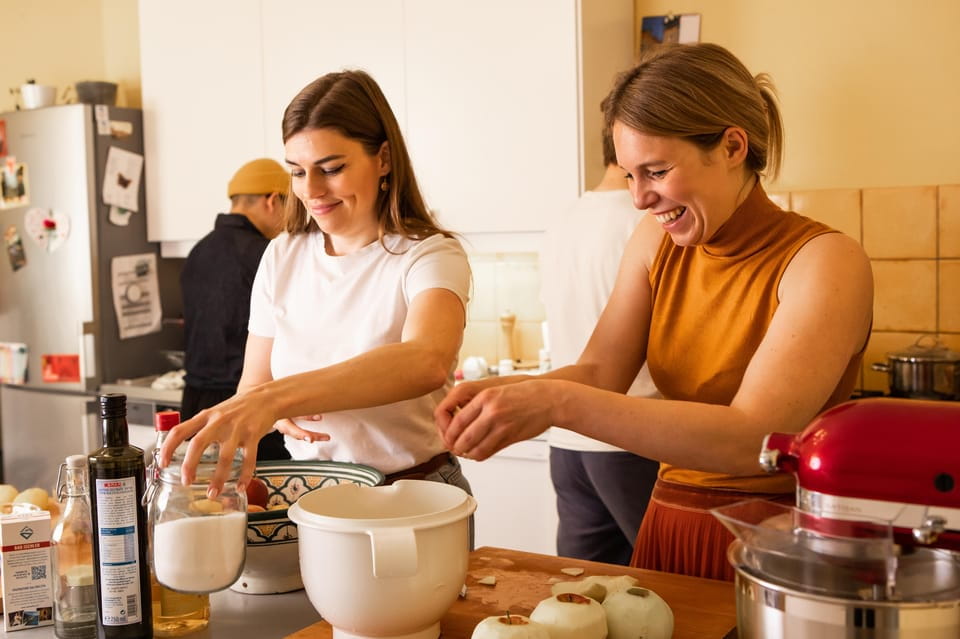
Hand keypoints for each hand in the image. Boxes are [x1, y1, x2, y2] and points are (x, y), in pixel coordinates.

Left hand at [158, 386, 326, 496]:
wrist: (265, 397)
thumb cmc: (238, 408)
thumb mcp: (215, 413)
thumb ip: (201, 429)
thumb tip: (185, 451)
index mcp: (206, 416)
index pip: (179, 430)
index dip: (168, 448)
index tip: (162, 463)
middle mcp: (219, 421)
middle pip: (198, 443)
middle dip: (190, 465)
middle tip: (186, 482)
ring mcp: (237, 429)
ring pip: (224, 456)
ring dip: (218, 478)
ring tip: (212, 492)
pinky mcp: (253, 435)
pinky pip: (248, 459)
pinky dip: (244, 476)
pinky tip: (240, 486)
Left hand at [435, 379, 554, 460]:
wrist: (549, 399)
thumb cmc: (524, 394)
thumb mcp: (497, 390)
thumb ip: (478, 404)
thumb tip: (459, 420)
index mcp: (485, 396)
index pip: (456, 419)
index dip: (447, 432)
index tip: (448, 435)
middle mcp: (491, 410)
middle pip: (461, 436)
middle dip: (454, 446)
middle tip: (453, 447)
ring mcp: (502, 425)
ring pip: (473, 448)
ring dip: (466, 453)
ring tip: (465, 451)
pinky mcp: (510, 436)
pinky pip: (488, 451)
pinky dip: (479, 455)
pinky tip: (478, 452)